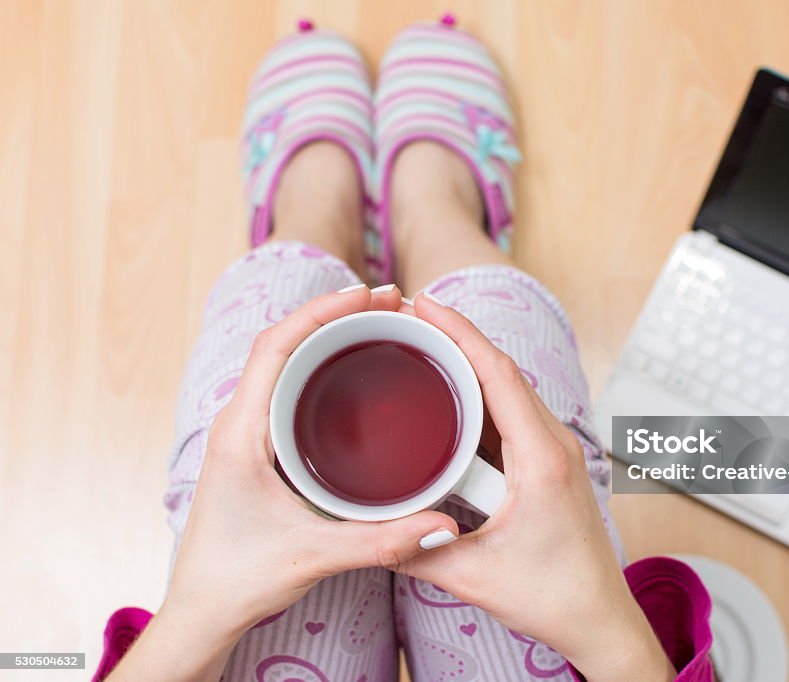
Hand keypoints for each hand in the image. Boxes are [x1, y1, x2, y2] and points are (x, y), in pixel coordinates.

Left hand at [108, 285, 460, 681]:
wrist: (203, 609)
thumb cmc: (239, 579)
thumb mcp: (314, 556)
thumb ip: (382, 540)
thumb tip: (443, 522)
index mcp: (241, 433)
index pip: (274, 346)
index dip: (321, 311)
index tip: (369, 294)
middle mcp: (238, 423)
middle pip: (281, 341)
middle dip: (334, 312)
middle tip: (390, 302)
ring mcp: (245, 433)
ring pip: (282, 360)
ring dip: (326, 334)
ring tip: (378, 323)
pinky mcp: (257, 447)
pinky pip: (286, 386)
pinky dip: (320, 364)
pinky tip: (353, 371)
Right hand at [399, 294, 674, 681]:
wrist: (599, 618)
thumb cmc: (553, 596)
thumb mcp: (472, 575)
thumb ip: (416, 549)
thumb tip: (370, 527)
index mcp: (542, 458)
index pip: (499, 374)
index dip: (460, 332)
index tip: (424, 305)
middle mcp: (555, 443)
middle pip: (502, 371)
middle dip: (456, 337)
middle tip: (407, 319)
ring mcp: (555, 451)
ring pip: (508, 390)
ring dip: (468, 365)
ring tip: (421, 347)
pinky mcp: (550, 463)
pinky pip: (511, 415)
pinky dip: (479, 398)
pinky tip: (448, 397)